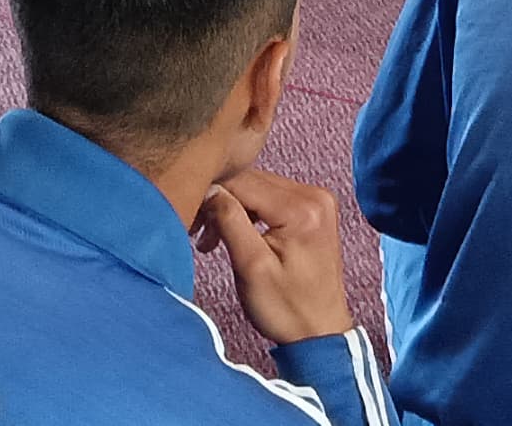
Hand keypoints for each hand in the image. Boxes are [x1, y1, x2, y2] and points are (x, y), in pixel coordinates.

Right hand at [196, 169, 353, 345]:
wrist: (320, 332)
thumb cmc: (287, 309)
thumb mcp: (251, 267)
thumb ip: (229, 220)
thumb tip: (209, 188)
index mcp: (301, 208)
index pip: (242, 181)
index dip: (210, 195)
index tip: (191, 219)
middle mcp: (314, 195)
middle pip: (250, 180)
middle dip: (220, 202)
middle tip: (200, 234)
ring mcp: (316, 200)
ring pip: (258, 187)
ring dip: (232, 207)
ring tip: (214, 238)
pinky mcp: (313, 209)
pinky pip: (271, 197)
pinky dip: (249, 211)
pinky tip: (236, 231)